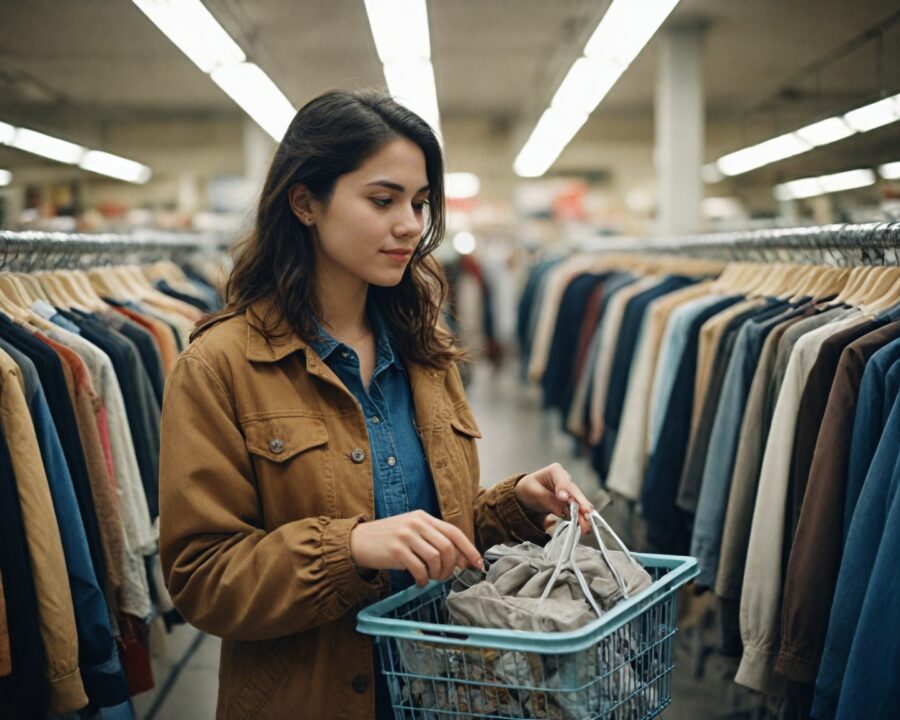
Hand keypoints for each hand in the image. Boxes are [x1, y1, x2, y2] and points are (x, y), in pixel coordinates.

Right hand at [350, 510, 482, 586]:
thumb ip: (433, 540)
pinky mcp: (396, 550)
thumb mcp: (411, 532)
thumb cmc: (388, 539)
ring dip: (437, 574)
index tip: (477, 564)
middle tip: (444, 576)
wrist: (358, 541)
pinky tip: (419, 581)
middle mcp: (416, 523)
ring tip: (430, 578)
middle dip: (451, 566)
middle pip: (447, 547)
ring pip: (436, 558)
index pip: (454, 532)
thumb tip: (460, 560)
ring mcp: (406, 536)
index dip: (469, 549)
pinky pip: (419, 568)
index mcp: (423, 517)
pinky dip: (424, 579)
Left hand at [514, 463, 593, 533]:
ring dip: (583, 515)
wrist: (526, 494)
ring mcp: (569, 493)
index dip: (565, 489)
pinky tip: (583, 526)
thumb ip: (549, 497)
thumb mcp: (533, 491)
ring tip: (586, 525)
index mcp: (555, 471)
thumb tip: (565, 502)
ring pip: (578, 503)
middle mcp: (566, 481)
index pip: (562, 480)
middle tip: (586, 512)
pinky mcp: (569, 505)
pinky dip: (579, 519)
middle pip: (575, 493)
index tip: (565, 498)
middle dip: (581, 504)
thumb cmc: (529, 487)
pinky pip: (575, 512)